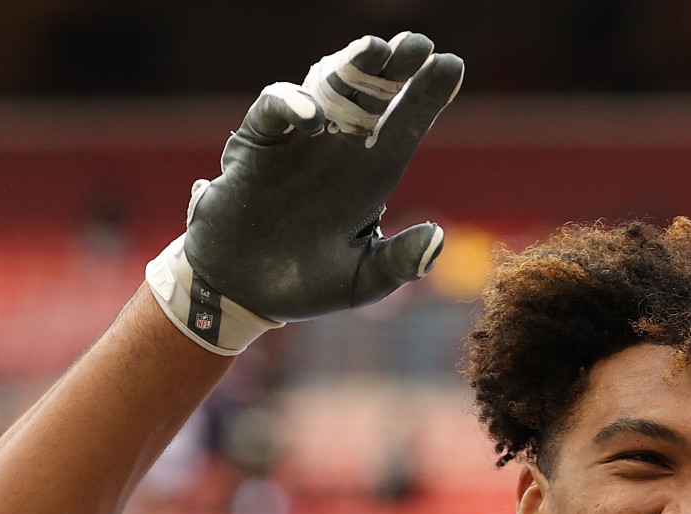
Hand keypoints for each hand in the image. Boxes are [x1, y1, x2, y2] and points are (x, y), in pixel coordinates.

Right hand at [146, 33, 463, 352]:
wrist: (239, 292)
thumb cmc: (305, 283)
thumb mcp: (360, 281)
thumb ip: (398, 262)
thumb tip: (438, 238)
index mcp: (371, 175)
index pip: (405, 125)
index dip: (428, 95)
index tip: (451, 64)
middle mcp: (339, 148)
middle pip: (373, 95)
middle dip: (395, 67)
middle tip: (418, 44)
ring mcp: (298, 141)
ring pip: (328, 89)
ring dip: (350, 67)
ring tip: (376, 49)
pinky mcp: (256, 143)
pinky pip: (274, 109)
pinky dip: (292, 105)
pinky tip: (313, 118)